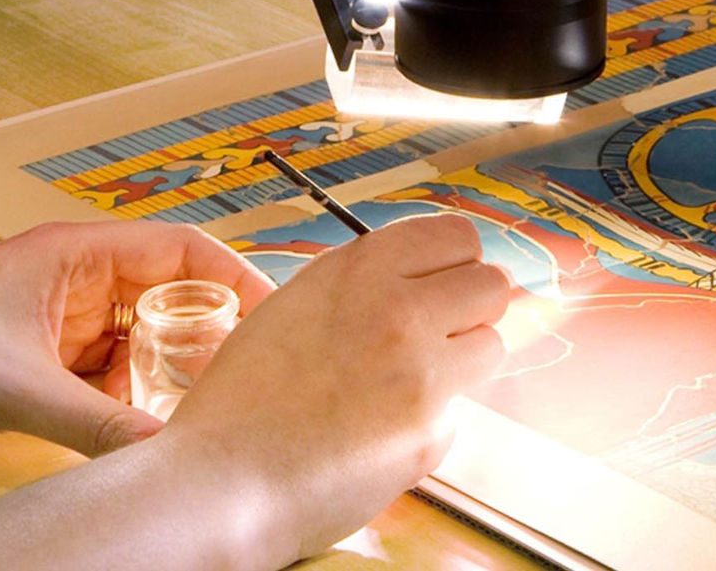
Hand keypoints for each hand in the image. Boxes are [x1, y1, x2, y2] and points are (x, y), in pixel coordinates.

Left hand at [0, 221, 275, 453]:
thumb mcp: (21, 392)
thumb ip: (101, 424)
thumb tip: (168, 455)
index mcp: (77, 254)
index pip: (184, 248)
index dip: (236, 278)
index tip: (276, 318)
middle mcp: (77, 278)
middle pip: (172, 295)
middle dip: (208, 336)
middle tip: (244, 380)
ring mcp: (60, 317)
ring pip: (142, 338)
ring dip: (166, 371)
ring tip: (198, 410)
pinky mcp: (43, 355)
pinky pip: (109, 370)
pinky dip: (130, 396)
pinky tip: (143, 428)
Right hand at [157, 214, 511, 563]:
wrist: (223, 479)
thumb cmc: (244, 399)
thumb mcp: (294, 307)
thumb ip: (359, 287)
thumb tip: (417, 281)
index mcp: (358, 270)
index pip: (457, 236)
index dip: (454, 262)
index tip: (442, 282)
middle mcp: (396, 311)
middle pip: (492, 285)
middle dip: (472, 308)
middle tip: (439, 334)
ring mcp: (420, 373)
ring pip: (491, 345)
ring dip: (462, 363)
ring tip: (410, 384)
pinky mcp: (430, 432)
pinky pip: (457, 413)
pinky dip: (429, 423)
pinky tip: (378, 434)